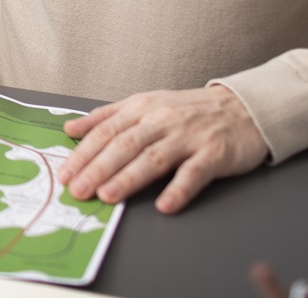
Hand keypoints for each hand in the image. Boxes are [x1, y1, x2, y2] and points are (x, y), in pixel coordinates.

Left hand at [57, 85, 268, 213]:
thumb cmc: (187, 110)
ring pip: (153, 158)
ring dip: (129, 178)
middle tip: (78, 190)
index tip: (65, 173)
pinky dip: (179, 189)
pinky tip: (165, 204)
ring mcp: (187, 137)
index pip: (105, 132)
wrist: (242, 107)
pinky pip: (194, 173)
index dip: (83, 153)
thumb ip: (107, 116)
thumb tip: (71, 128)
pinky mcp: (213, 154)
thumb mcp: (144, 104)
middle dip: (97, 169)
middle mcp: (161, 120)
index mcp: (141, 108)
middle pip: (124, 145)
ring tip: (108, 196)